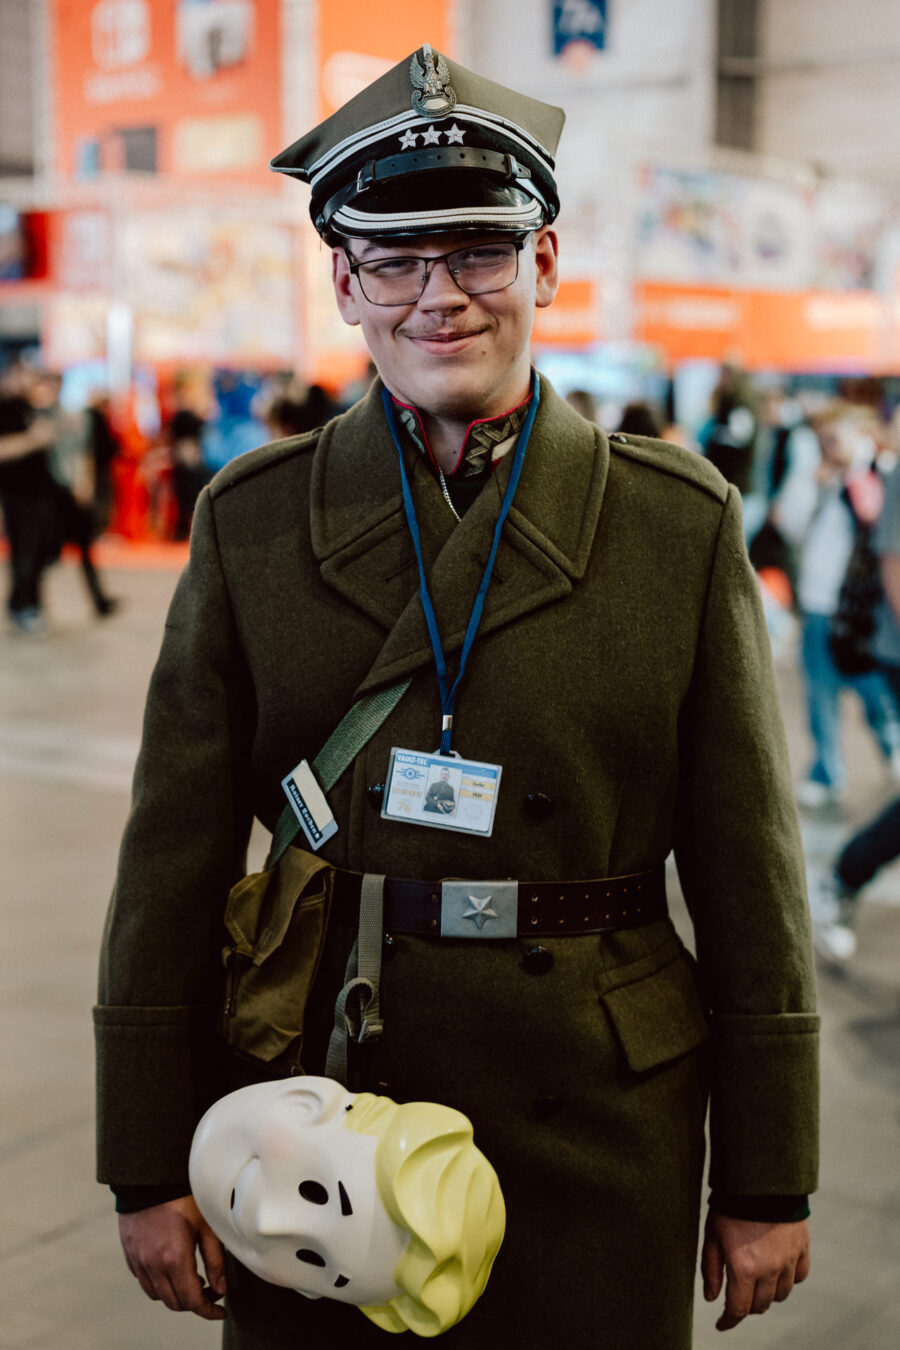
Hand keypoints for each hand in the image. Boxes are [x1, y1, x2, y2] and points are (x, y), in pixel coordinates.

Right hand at [118, 1195, 226, 1320]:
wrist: (151, 1177)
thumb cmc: (183, 1197)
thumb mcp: (207, 1225)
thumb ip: (215, 1260)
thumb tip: (220, 1287)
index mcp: (175, 1260)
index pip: (192, 1301)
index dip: (208, 1311)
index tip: (220, 1310)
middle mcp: (153, 1266)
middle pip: (173, 1302)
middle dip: (194, 1302)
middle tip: (210, 1289)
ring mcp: (139, 1261)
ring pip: (157, 1294)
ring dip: (175, 1293)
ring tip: (192, 1276)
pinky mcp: (130, 1254)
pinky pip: (144, 1280)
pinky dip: (158, 1282)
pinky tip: (171, 1267)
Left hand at [701, 1212, 809, 1331]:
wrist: (761, 1177)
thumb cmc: (731, 1204)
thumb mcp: (712, 1235)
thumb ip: (711, 1269)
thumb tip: (711, 1298)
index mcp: (744, 1268)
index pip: (739, 1309)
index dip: (729, 1321)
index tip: (722, 1324)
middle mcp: (770, 1269)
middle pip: (760, 1305)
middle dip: (747, 1305)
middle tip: (737, 1294)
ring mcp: (788, 1260)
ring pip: (780, 1294)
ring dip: (767, 1293)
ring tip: (756, 1280)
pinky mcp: (802, 1248)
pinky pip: (798, 1276)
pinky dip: (788, 1278)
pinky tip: (777, 1269)